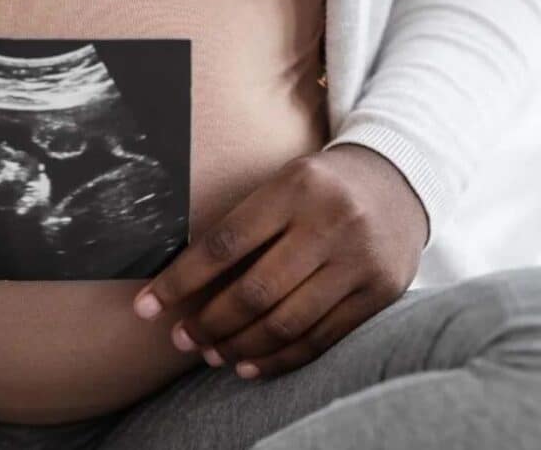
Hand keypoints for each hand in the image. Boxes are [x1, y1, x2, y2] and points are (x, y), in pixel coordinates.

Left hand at [132, 144, 427, 378]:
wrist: (400, 179)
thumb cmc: (317, 187)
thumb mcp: (279, 186)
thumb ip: (239, 227)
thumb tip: (178, 282)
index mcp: (293, 189)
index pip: (223, 245)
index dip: (180, 281)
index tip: (147, 307)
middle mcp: (330, 224)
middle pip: (255, 292)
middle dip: (209, 324)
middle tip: (181, 340)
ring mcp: (359, 261)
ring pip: (286, 322)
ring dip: (239, 347)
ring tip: (210, 355)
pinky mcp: (380, 292)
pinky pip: (320, 339)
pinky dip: (279, 359)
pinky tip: (248, 366)